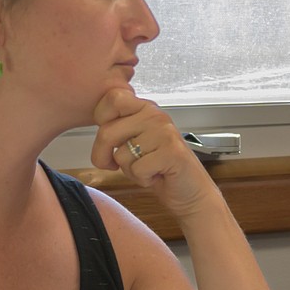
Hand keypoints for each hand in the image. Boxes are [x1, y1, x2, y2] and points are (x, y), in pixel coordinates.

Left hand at [90, 87, 218, 217]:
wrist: (192, 192)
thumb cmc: (159, 169)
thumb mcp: (136, 141)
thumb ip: (119, 128)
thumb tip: (97, 127)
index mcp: (145, 108)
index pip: (112, 97)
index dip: (101, 119)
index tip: (109, 138)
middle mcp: (155, 115)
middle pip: (107, 131)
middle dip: (102, 155)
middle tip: (112, 165)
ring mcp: (165, 132)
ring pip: (121, 154)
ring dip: (129, 170)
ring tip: (147, 169)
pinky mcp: (171, 152)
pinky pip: (137, 169)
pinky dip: (143, 179)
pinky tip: (157, 176)